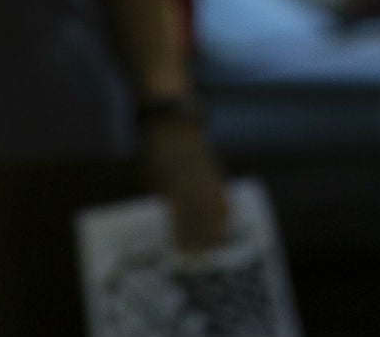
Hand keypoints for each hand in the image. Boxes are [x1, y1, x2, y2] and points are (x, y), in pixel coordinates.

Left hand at [143, 110, 231, 254]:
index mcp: (172, 180)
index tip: (183, 252)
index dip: (183, 233)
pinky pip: (221, 192)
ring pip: (214, 203)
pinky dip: (225, 208)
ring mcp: (205, 173)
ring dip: (216, 226)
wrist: (171, 122)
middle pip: (200, 212)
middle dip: (202, 235)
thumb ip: (162, 196)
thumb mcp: (152, 175)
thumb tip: (167, 222)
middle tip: (202, 258)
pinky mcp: (213, 169)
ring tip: (217, 245)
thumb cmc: (156, 152)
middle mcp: (191, 178)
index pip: (180, 212)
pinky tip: (226, 221)